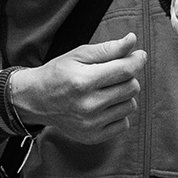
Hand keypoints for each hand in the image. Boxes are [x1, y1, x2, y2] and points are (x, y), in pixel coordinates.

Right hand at [10, 33, 146, 143]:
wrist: (37, 100)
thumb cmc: (59, 73)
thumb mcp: (79, 54)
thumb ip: (108, 49)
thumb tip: (132, 41)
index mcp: (83, 81)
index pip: (124, 71)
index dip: (137, 60)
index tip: (140, 55)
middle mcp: (88, 106)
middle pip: (131, 87)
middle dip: (127, 76)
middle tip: (113, 72)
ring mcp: (91, 124)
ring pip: (130, 105)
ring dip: (124, 94)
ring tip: (106, 89)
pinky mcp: (93, 137)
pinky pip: (124, 123)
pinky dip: (119, 112)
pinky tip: (104, 105)